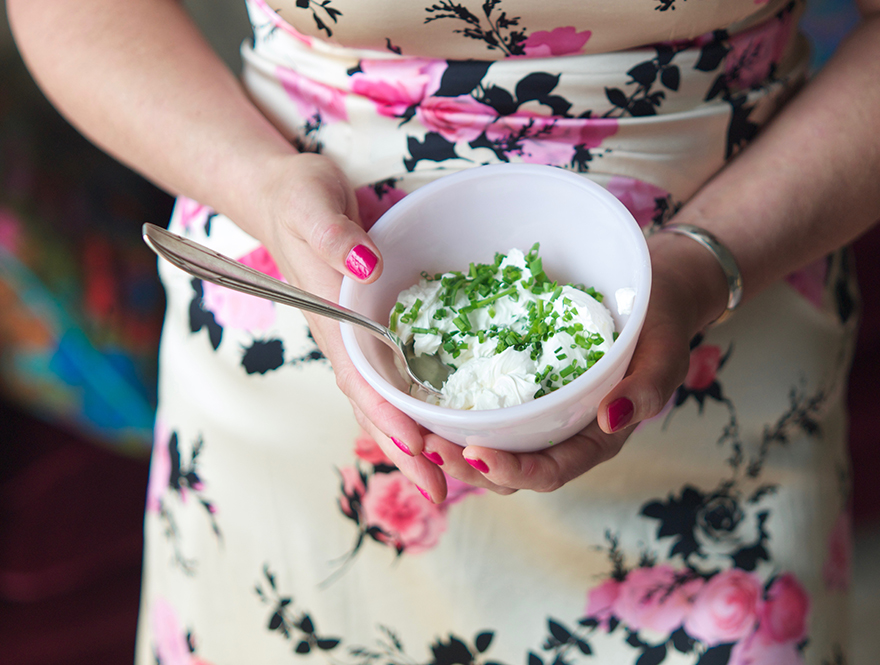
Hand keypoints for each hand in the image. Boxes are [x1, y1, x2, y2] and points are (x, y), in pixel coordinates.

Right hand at [251, 153, 512, 500]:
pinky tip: (440, 431)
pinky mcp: (373, 331)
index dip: (388, 415)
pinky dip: (415, 409)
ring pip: (386, 401)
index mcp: (332, 321)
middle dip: (405, 451)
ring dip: (413, 442)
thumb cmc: (297, 199)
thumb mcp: (311, 205)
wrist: (285, 196)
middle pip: (375, 406)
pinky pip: (396, 378)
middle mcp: (346, 341)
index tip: (418, 446)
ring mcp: (359, 340)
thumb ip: (333, 234)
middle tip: (441, 492)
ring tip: (448, 482)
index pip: (361, 378)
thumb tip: (366, 264)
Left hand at [442, 230, 729, 492]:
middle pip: (509, 470)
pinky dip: (454, 414)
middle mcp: (561, 435)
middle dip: (465, 466)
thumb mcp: (666, 355)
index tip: (475, 453)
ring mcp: (538, 415)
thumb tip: (611, 419)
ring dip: (451, 447)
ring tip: (413, 432)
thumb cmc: (661, 325)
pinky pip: (484, 412)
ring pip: (490, 447)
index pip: (549, 472)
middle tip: (424, 445)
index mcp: (595, 440)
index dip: (511, 471)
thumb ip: (646, 390)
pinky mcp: (520, 390)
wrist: (651, 292)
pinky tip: (423, 403)